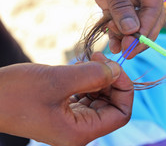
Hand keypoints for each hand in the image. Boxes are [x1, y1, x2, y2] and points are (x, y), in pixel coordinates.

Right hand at [0, 52, 133, 145]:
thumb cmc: (16, 93)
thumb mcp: (58, 81)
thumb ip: (92, 76)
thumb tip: (116, 70)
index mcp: (80, 132)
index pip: (121, 113)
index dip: (124, 88)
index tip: (115, 66)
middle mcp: (79, 129)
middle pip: (113, 104)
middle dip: (111, 78)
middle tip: (99, 57)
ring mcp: (72, 119)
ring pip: (101, 97)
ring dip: (99, 76)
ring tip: (87, 60)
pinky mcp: (65, 108)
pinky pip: (87, 93)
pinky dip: (88, 79)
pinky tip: (79, 66)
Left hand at [53, 0, 164, 56]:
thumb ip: (119, 2)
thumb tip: (131, 31)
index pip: (154, 8)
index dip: (146, 29)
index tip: (134, 46)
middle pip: (147, 17)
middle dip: (138, 35)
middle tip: (126, 52)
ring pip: (132, 19)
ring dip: (126, 35)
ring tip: (116, 49)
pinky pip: (117, 16)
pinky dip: (115, 29)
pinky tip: (111, 40)